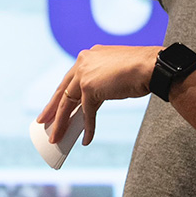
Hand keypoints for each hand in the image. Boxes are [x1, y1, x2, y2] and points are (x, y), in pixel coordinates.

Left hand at [36, 45, 159, 144]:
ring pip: (68, 104)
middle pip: (63, 90)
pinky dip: (88, 128)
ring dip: (62, 123)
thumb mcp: (115, 73)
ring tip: (56, 138)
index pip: (70, 78)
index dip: (61, 93)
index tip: (53, 105)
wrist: (153, 66)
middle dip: (52, 108)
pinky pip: (87, 113)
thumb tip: (94, 99)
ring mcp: (85, 74)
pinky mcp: (90, 88)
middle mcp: (83, 62)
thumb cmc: (141, 69)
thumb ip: (101, 81)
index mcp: (88, 56)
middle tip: (42, 122)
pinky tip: (87, 140)